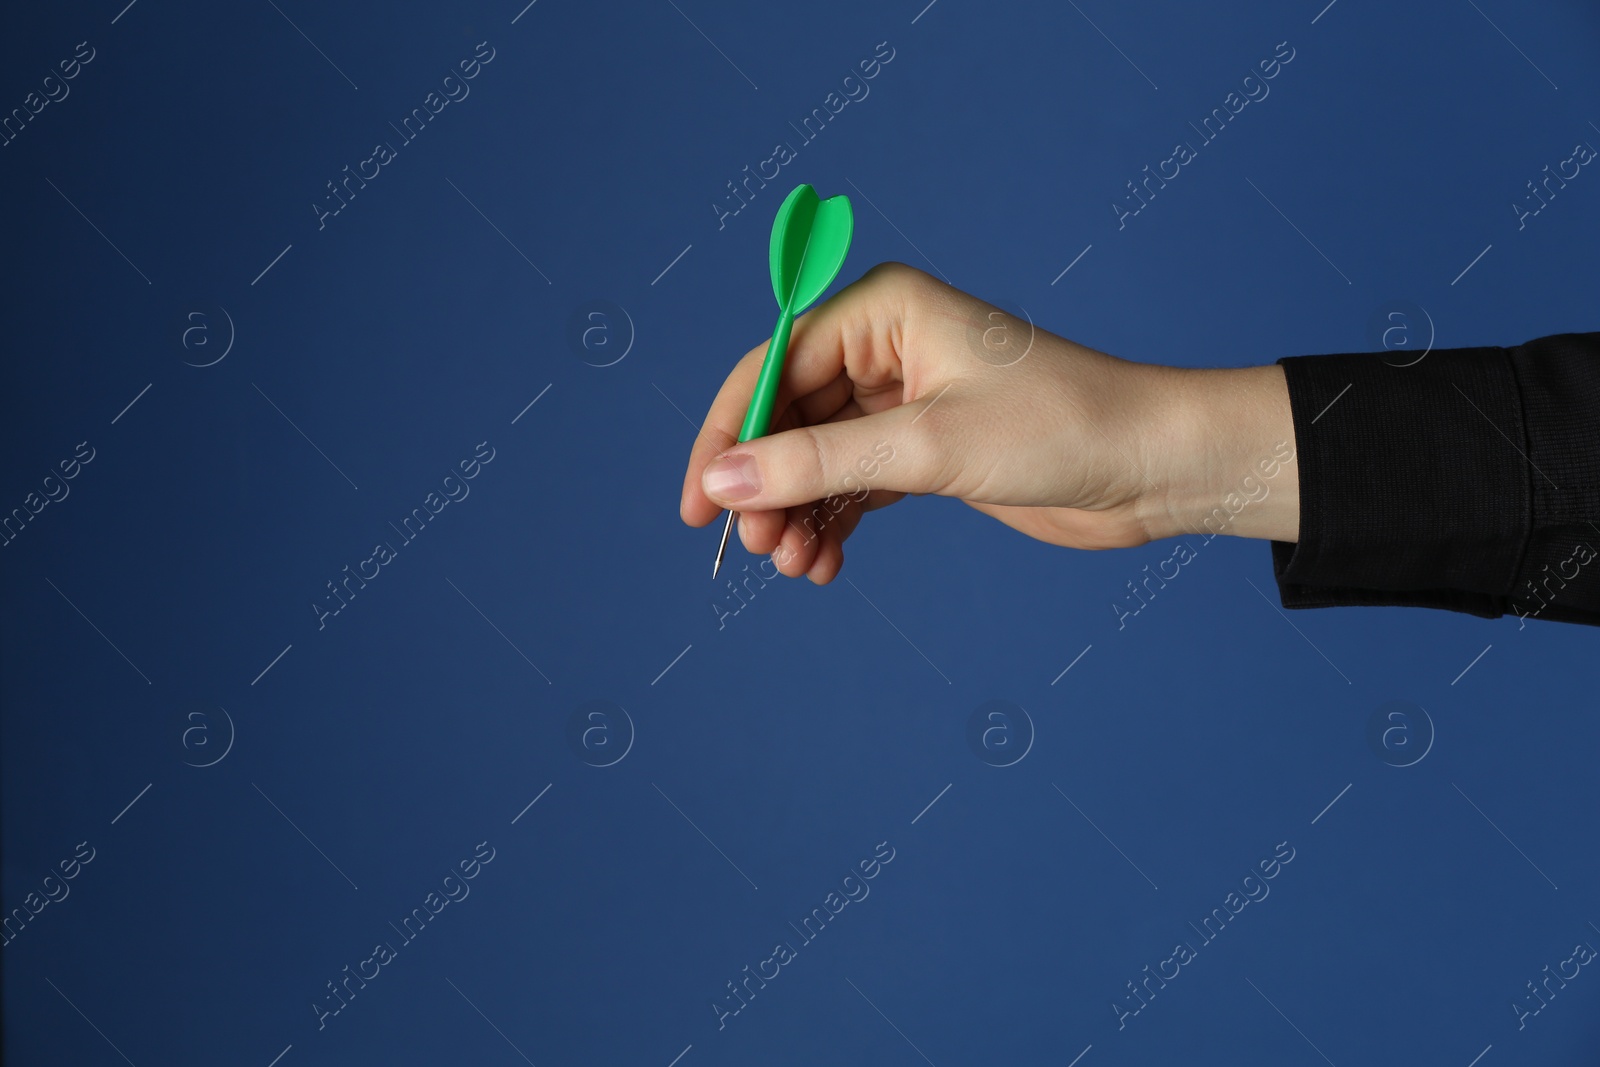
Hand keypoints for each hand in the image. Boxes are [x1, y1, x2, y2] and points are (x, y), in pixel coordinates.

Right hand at [679, 262, 1297, 583]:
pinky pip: (852, 484)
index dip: (726, 435)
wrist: (1153, 468)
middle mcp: (886, 346)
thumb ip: (816, 464)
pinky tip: (826, 565)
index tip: (698, 506)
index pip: (773, 365)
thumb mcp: (927, 447)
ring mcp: (905, 400)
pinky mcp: (926, 449)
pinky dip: (833, 523)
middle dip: (765, 486)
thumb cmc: (1060, 427)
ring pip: (815, 458)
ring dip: (796, 514)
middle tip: (758, 550)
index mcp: (883, 310)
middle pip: (787, 416)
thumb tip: (722, 482)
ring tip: (796, 567)